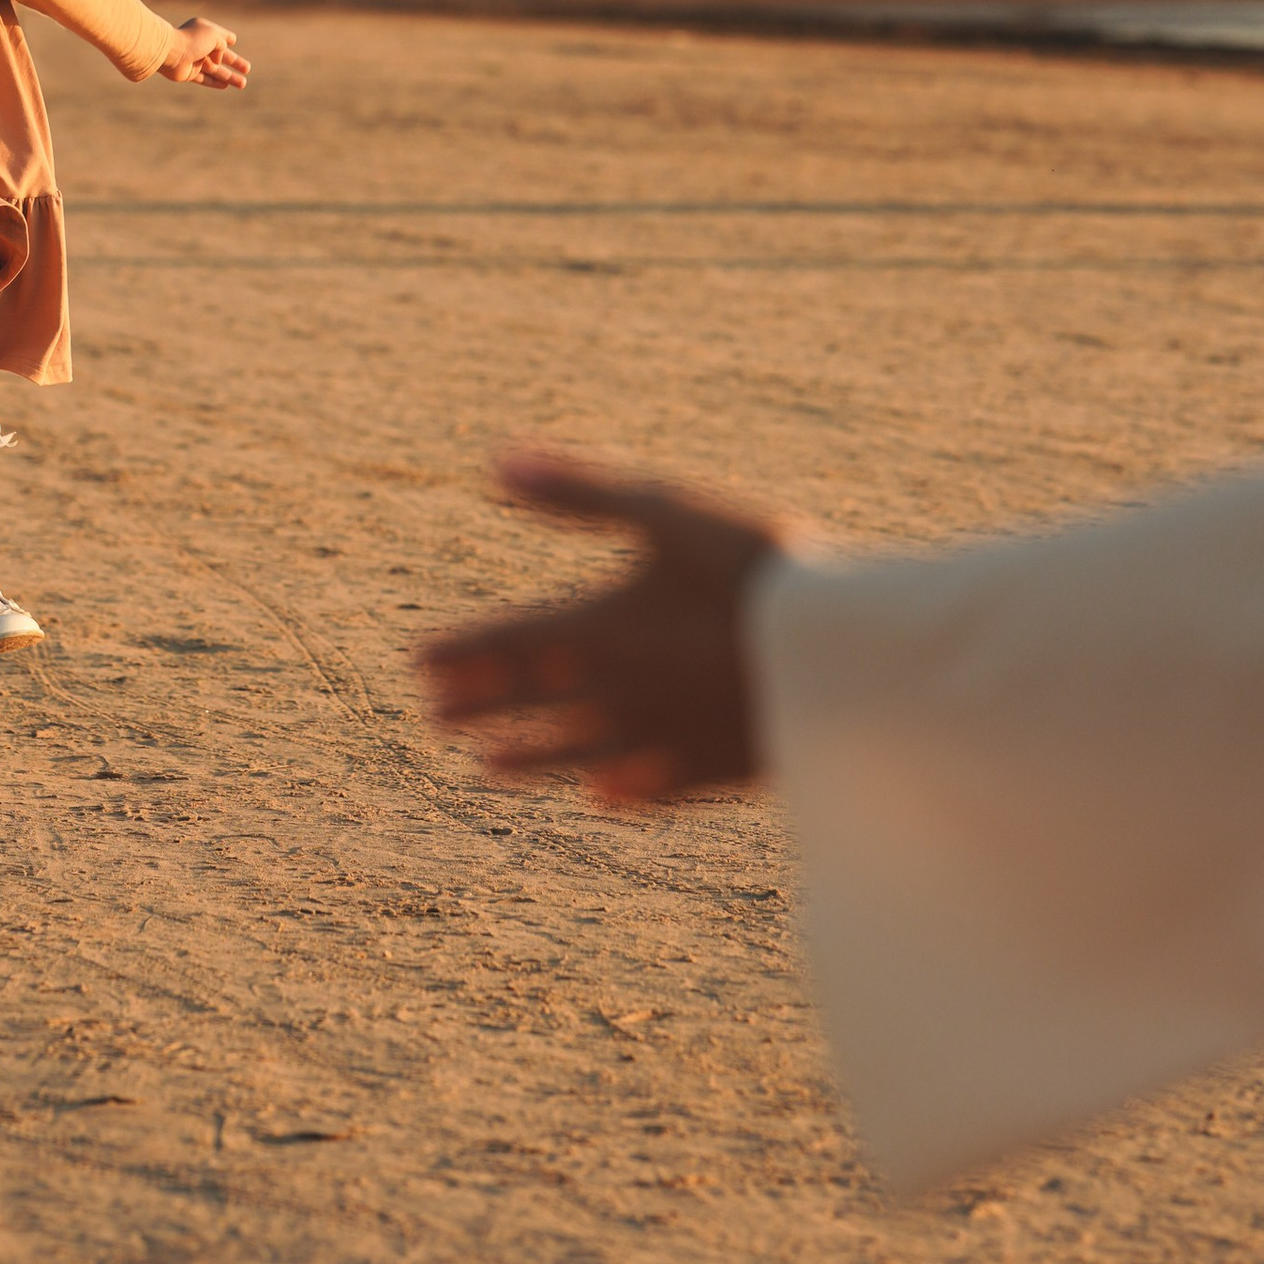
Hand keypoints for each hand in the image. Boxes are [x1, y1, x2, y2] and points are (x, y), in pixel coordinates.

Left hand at [159, 15, 248, 89]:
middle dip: (235, 62)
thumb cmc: (192, 40)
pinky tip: (225, 86)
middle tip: (247, 69)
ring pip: (215, 70)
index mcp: (204, 31)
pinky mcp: (188, 73)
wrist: (170, 53)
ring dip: (229, 76)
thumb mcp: (214, 36)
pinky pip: (204, 78)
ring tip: (243, 84)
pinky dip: (214, 82)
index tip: (233, 41)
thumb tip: (218, 61)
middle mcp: (199, 45)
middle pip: (220, 55)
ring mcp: (193, 60)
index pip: (219, 35)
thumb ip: (222, 46)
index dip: (227, 38)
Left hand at [416, 451, 789, 807]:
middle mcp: (619, 689)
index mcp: (600, 625)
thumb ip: (579, 493)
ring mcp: (665, 736)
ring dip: (530, 759)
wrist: (844, 656)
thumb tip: (495, 464)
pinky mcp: (714, 768)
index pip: (510, 644)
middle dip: (481, 707)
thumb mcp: (664, 511)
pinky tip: (602, 799)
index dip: (463, 654)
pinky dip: (618, 792)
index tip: (419, 666)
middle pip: (534, 701)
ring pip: (578, 753)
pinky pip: (651, 787)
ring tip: (488, 769)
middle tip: (432, 719)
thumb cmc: (754, 569)